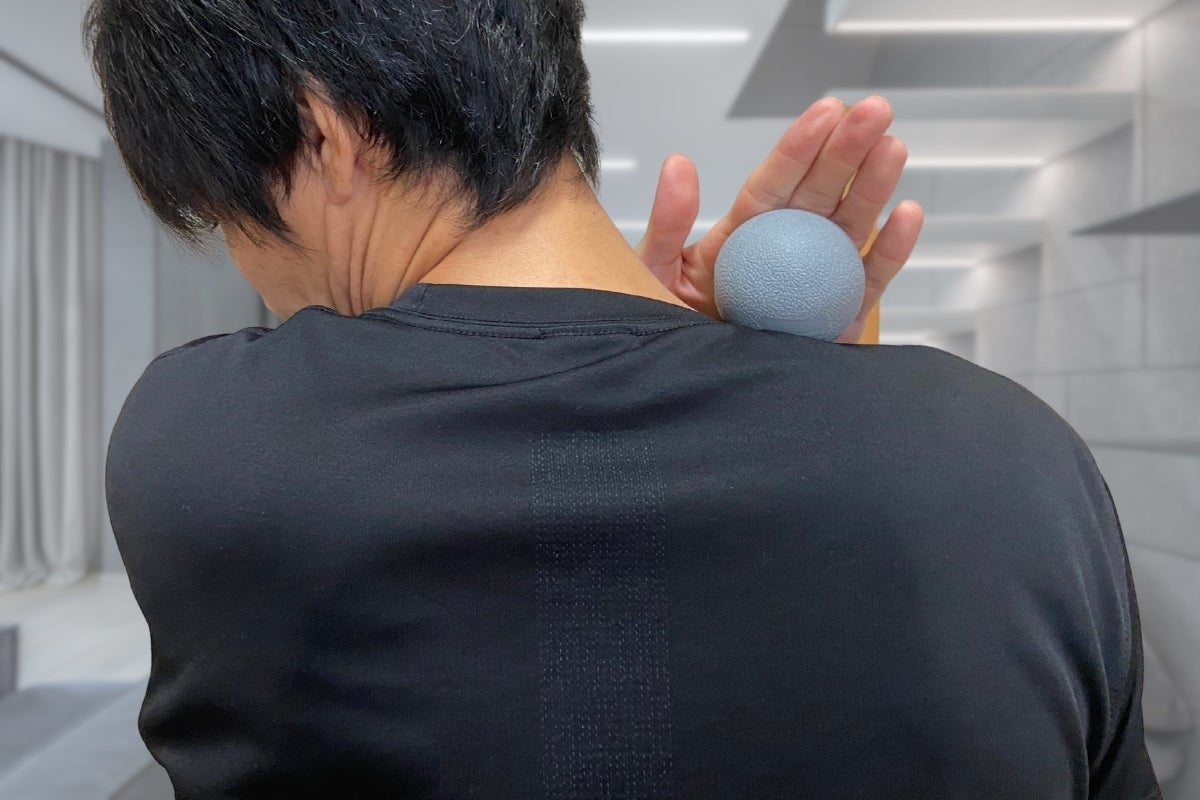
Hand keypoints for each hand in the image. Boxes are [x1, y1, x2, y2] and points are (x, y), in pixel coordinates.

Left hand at [635, 96, 924, 343]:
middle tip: (876, 110)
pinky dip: (890, 252)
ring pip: (850, 230)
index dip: (800, 148)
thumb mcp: (651, 275)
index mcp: (740, 237)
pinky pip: (867, 284)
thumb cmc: (661, 336)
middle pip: (819, 196)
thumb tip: (679, 163)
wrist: (687, 400)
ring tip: (893, 148)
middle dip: (848, 152)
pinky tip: (907, 214)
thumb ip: (667, 223)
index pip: (773, 184)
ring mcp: (813, 285)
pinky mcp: (836, 323)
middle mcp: (782, 253)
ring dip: (873, 189)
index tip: (827, 110)